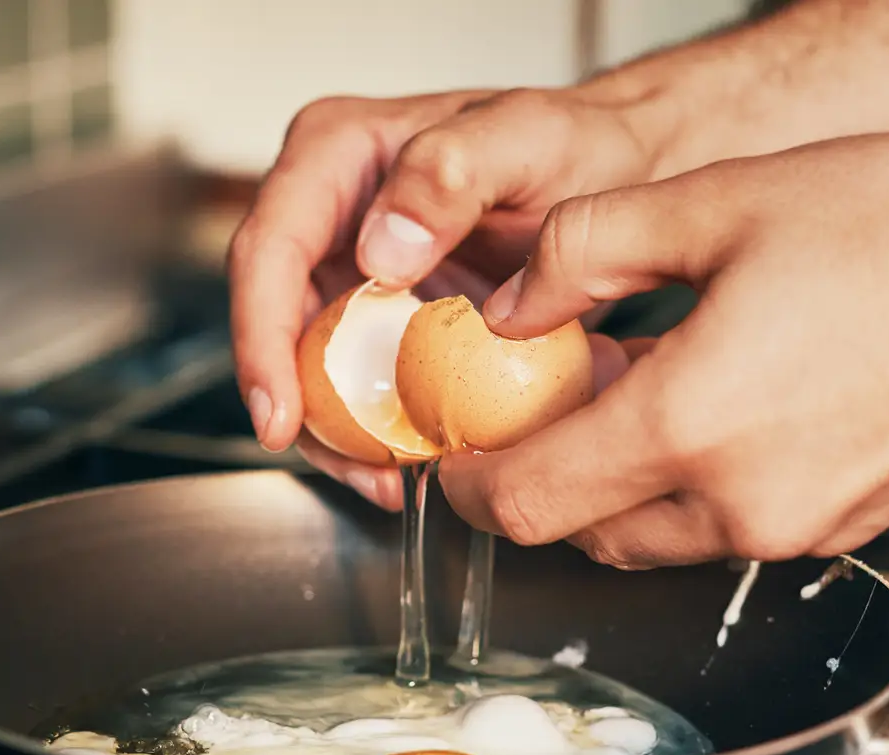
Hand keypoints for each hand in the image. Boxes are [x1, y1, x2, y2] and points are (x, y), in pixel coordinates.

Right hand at [227, 86, 667, 508]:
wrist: (626, 170)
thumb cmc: (582, 142)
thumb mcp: (528, 140)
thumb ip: (449, 173)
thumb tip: (378, 253)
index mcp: (337, 154)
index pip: (269, 249)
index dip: (262, 340)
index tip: (281, 416)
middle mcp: (330, 210)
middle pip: (276, 320)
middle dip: (300, 407)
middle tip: (356, 469)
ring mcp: (353, 266)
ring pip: (310, 363)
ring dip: (341, 434)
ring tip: (392, 480)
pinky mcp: (386, 316)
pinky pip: (360, 380)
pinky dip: (380, 429)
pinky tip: (417, 461)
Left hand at [441, 126, 888, 564]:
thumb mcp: (722, 204)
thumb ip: (586, 253)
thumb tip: (514, 301)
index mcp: (692, 427)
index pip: (524, 503)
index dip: (469, 482)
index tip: (456, 449)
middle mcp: (741, 504)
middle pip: (580, 534)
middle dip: (540, 479)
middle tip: (538, 403)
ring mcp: (800, 528)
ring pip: (652, 539)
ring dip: (615, 484)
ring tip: (630, 390)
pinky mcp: (846, 527)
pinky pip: (727, 529)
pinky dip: (690, 486)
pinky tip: (711, 405)